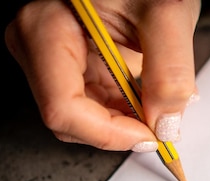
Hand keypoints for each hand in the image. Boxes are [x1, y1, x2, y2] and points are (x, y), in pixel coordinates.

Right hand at [5, 0, 200, 151]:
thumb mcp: (167, 15)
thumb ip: (170, 70)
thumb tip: (164, 124)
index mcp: (45, 28)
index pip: (63, 108)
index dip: (110, 133)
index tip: (150, 136)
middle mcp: (38, 48)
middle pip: (71, 122)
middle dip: (121, 130)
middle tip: (162, 122)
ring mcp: (52, 62)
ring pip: (85, 122)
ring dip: (127, 123)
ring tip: (157, 101)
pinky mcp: (73, 71)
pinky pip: (96, 111)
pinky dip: (127, 114)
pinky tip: (148, 98)